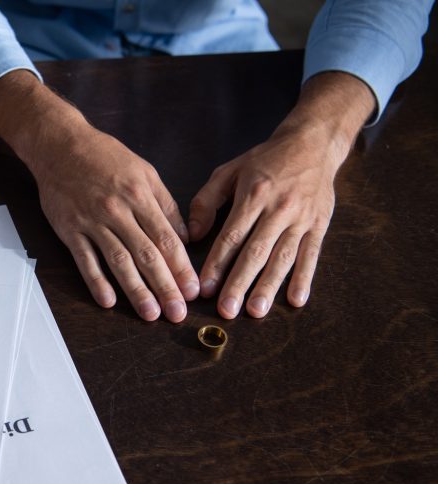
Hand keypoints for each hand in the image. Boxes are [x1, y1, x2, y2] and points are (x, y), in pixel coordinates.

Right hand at [32, 128, 199, 321]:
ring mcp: (92, 222)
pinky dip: (96, 282)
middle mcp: (117, 211)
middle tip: (178, 312)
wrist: (61, 146)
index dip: (181, 267)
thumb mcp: (145, 172)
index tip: (193, 290)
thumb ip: (166, 205)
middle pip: (146, 255)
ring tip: (150, 314)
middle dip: (165, 287)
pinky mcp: (70, 231)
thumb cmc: (105, 157)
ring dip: (136, 291)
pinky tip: (109, 301)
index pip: (166, 238)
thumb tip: (185, 236)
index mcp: (140, 196)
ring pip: (118, 262)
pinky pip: (85, 261)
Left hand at [188, 72, 375, 318]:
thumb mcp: (229, 171)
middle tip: (226, 310)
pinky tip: (296, 300)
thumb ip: (206, 201)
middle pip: (256, 252)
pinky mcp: (320, 224)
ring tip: (255, 311)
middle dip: (240, 283)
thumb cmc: (264, 160)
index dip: (217, 264)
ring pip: (284, 257)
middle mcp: (280, 209)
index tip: (204, 288)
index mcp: (254, 195)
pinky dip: (304, 278)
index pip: (232, 236)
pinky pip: (312, 254)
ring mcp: (303, 218)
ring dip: (269, 286)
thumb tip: (192, 235)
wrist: (314, 143)